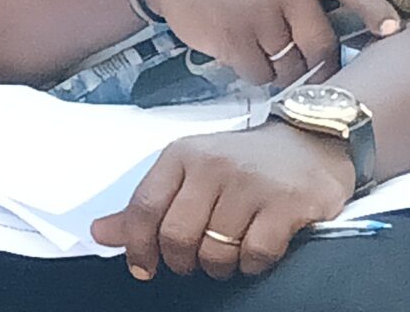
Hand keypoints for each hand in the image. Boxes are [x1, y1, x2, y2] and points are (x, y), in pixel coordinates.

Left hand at [91, 123, 354, 280]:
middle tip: (192, 262)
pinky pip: (255, 254)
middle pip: (177, 235)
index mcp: (181, 155)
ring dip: (217, 266)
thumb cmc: (242, 162)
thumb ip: (147, 205)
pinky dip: (250, 265)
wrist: (309, 142)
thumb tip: (100, 233)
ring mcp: (250, 184)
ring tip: (225, 256)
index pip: (144, 208)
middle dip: (181, 261)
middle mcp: (212, 165)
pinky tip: (254, 253)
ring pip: (215, 250)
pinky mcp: (286, 204)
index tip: (143, 268)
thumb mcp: (189, 172)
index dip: (138, 245)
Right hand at [133, 0, 403, 87]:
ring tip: (261, 46)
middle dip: (317, 60)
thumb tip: (345, 23)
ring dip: (282, 68)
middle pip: (323, 44)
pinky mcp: (232, 37)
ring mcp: (258, 12)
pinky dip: (254, 71)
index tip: (393, 30)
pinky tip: (239, 49)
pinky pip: (260, 73)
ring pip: (292, 65)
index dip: (376, 10)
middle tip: (306, 62)